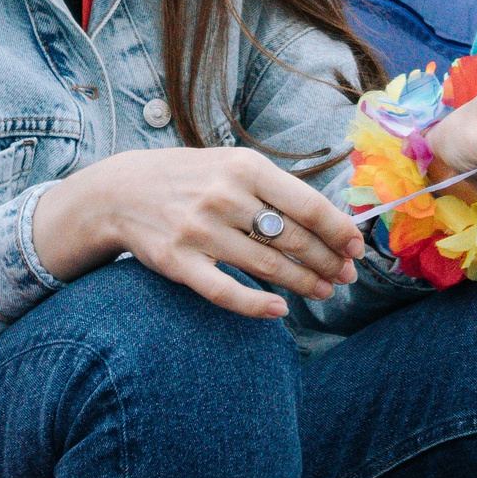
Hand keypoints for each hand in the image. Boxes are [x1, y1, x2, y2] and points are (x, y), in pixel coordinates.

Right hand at [31, 147, 364, 320]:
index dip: (338, 231)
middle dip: (326, 261)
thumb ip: (277, 190)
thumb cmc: (192, 179)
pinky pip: (224, 291)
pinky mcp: (177, 262)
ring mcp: (199, 231)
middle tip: (344, 275)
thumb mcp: (234, 167)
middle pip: (292, 238)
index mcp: (245, 168)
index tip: (355, 248)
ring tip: (323, 290)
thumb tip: (332, 222)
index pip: (308, 205)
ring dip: (302, 283)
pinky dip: (256, 304)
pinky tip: (280, 310)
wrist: (120, 191)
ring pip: (266, 266)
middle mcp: (223, 198)